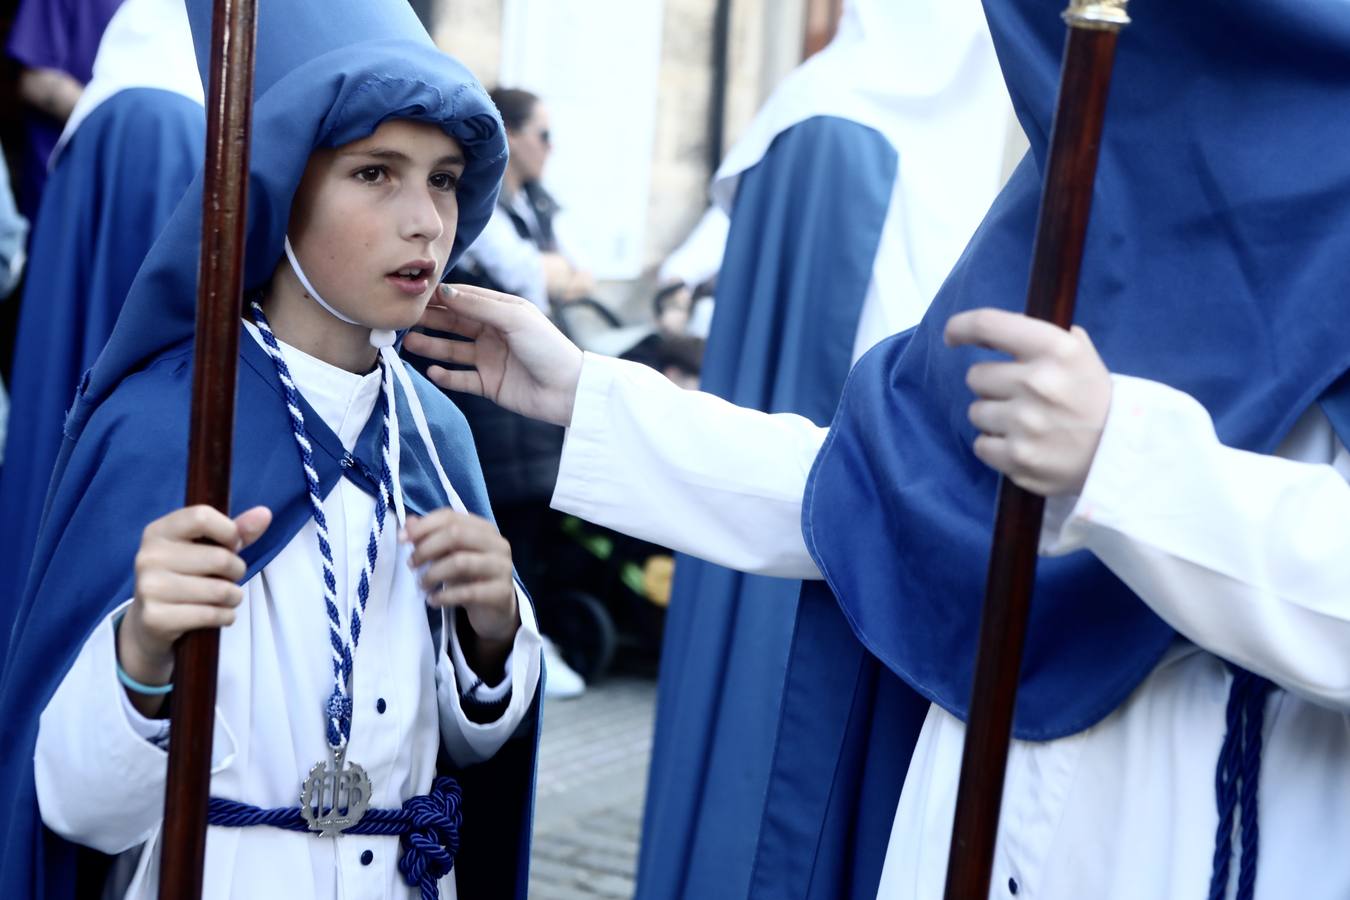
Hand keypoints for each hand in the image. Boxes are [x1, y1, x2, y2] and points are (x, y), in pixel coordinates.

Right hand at [120, 505, 271, 712]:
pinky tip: (218, 614)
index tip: (232, 545)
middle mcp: (149, 557)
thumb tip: (264, 514)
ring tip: (224, 597)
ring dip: (234, 597)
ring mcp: (149, 588)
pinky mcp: (155, 618)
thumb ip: (237, 530)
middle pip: (220, 558)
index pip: (202, 517)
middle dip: (237, 570)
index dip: (229, 532)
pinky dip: (226, 616)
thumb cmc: (185, 575)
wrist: (150, 619)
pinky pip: (212, 615)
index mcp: (158, 531)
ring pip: (220, 590)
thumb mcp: (206, 547)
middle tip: (228, 577)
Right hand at [403, 284, 583, 425]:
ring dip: (431, 346)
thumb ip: (478, 305)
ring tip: (409, 343)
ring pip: (453, 350)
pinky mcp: (489, 384)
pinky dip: (445, 375)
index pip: (465, 298)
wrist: (568, 391)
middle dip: (430, 320)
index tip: (415, 292)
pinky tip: (432, 371)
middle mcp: (494, 333)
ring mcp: (490, 359)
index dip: (441, 296)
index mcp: (503, 311)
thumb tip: (444, 291)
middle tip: (403, 318)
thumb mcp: (514, 319)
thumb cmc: (548, 348)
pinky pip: (461, 378)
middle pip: (455, 323)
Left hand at [403, 509, 519, 677]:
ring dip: (433, 574)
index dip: (423, 526)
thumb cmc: (470, 578)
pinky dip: (445, 596)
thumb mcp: (449, 556)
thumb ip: (431, 538)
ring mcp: (502, 567)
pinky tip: (433, 601)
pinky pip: (468, 592)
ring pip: (461, 561)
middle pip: (456, 534)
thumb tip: (409, 523)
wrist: (495, 610)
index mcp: (484, 529)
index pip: (451, 517)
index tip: (402, 539)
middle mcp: (497, 544)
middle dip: (426, 548)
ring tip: (422, 585)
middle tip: (412, 564)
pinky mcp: (501, 592)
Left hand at [944, 308, 1111, 496]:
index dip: (961, 327)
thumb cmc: (1095, 399)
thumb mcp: (1081, 355)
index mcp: (1055, 349)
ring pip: (976, 412)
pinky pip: (980, 445)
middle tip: (1020, 396)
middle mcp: (1037, 382)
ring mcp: (1026, 423)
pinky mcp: (1018, 458)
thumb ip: (1042, 337)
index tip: (952, 336)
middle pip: (976, 376)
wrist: (1122, 454)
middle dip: (992, 385)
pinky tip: (1021, 444)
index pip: (987, 325)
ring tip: (1024, 423)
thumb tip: (997, 328)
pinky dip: (995, 446)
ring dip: (993, 417)